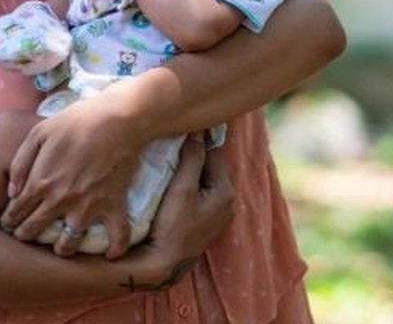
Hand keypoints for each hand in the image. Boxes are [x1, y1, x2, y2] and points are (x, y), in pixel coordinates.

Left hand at [1, 93, 142, 257]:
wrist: (117, 119)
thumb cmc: (77, 121)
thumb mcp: (39, 133)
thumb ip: (20, 163)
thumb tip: (10, 192)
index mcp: (40, 182)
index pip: (17, 211)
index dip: (9, 219)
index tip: (9, 223)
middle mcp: (61, 201)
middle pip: (35, 229)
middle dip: (25, 235)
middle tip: (25, 235)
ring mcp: (88, 207)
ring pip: (69, 243)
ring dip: (61, 249)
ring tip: (60, 249)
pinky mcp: (113, 205)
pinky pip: (116, 235)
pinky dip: (116, 249)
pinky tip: (110, 256)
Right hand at [125, 134, 234, 290]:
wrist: (164, 263)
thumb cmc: (172, 225)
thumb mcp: (182, 188)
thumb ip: (192, 158)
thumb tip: (198, 132)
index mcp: (226, 191)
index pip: (215, 153)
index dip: (199, 140)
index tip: (183, 129)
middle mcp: (228, 202)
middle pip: (212, 166)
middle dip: (196, 155)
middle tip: (175, 143)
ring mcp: (219, 214)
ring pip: (206, 180)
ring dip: (193, 170)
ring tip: (173, 161)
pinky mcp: (207, 222)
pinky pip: (202, 194)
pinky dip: (192, 185)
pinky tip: (176, 184)